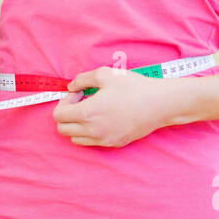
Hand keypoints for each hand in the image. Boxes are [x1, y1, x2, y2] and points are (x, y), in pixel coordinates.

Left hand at [52, 65, 175, 146]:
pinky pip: (91, 142)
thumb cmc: (133, 87)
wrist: (159, 104)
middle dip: (66, 114)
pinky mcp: (114, 144)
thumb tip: (71, 87)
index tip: (78, 94)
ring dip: (76, 125)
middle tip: (81, 101)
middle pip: (63, 129)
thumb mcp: (104, 74)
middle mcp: (93, 131)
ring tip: (91, 110)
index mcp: (87, 114)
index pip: (58, 115)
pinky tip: (102, 118)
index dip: (64, 102)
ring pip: (75, 139)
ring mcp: (104, 140)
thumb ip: (81, 79)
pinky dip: (89, 132)